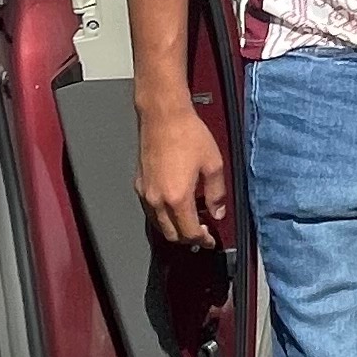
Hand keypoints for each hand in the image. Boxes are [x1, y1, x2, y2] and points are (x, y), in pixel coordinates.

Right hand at [136, 97, 227, 243]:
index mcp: (177, 198)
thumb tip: (218, 212)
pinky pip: (150, 211)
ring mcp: (145, 193)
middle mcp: (157, 200)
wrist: (163, 116)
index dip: (202, 240)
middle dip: (188, 238)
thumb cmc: (188, 134)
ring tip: (190, 220)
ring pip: (158, 225)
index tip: (211, 240)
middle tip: (202, 233)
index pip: (189, 233)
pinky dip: (163, 216)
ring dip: (174, 229)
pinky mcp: (139, 184)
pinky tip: (175, 206)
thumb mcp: (212, 164)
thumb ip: (216, 193)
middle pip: (171, 234)